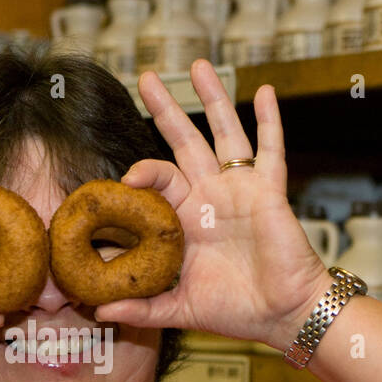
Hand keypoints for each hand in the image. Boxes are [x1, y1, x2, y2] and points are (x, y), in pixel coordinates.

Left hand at [94, 60, 332, 350]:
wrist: (282, 316)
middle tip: (145, 77)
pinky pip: (271, 150)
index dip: (139, 175)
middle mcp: (210, 196)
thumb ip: (141, 308)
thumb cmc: (235, 311)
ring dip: (212, 98)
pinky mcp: (269, 191)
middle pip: (184, 141)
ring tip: (197, 65)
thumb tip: (99, 312)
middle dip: (165, 109)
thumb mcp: (180, 308)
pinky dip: (270, 121)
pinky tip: (266, 91)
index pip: (156, 181)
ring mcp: (240, 189)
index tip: (122, 182)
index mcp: (185, 219)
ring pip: (225, 133)